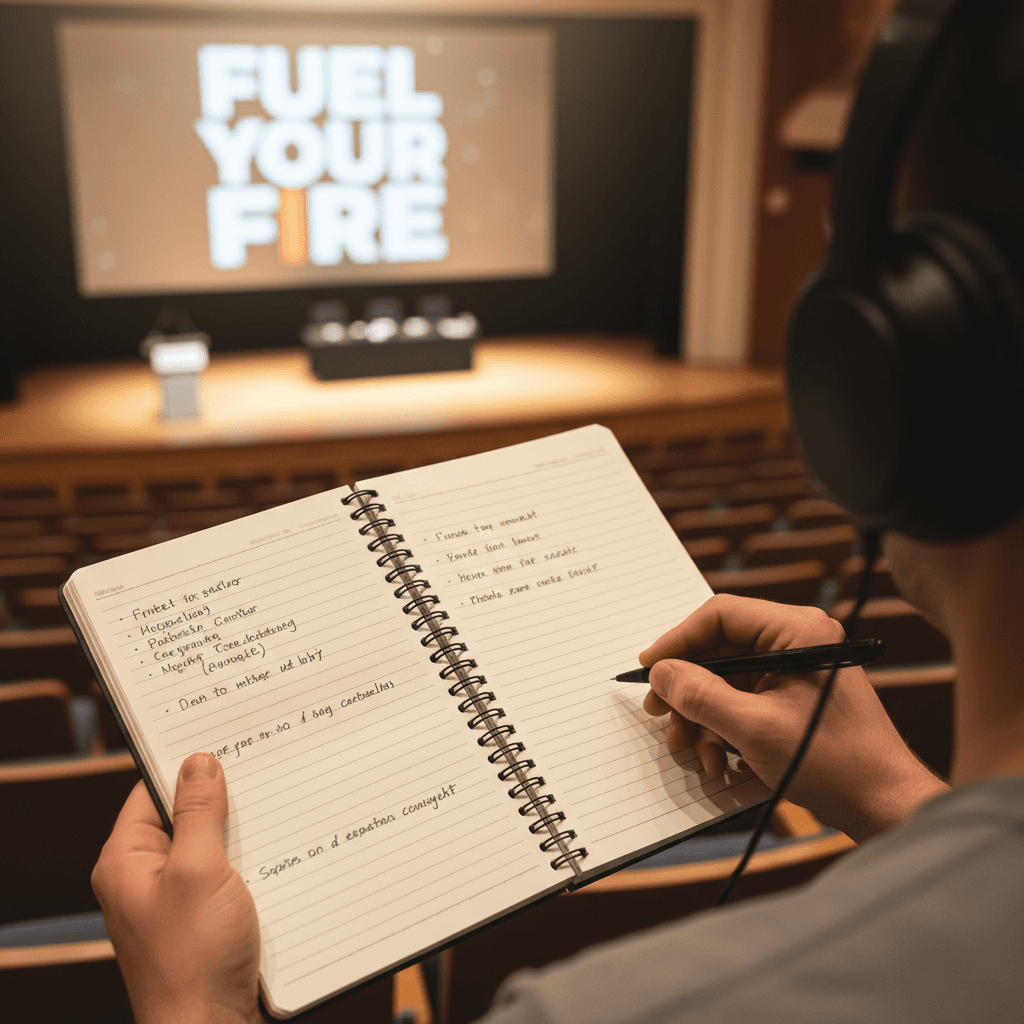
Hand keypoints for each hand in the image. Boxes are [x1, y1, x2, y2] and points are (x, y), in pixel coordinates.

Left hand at [92, 753, 261, 1023]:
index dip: (185, 763)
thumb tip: (198, 761)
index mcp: (127, 862)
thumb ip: (198, 813)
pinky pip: (229, 876)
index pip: (150, 791)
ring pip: (212, 846)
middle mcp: (147, 879)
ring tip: (279, 806)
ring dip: (243, 832)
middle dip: (224, 796)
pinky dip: (252, 862)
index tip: (222, 736)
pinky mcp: (205, 922)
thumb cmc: (194, 959)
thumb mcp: (198, 871)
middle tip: (262, 766)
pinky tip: (283, 850)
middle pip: (185, 817)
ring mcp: (177, 903)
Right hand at [641, 594, 947, 841]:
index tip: (649, 668)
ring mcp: (794, 670)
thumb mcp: (754, 728)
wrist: (882, 805)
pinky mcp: (791, 697)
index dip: (678, 640)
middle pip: (719, 649)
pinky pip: (741, 701)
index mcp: (798, 631)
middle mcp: (796, 641)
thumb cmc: (834, 762)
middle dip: (688, 689)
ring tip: (694, 751)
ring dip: (702, 717)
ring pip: (725, 680)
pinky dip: (722, 728)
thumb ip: (701, 696)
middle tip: (660, 714)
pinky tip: (717, 760)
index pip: (720, 615)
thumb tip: (660, 673)